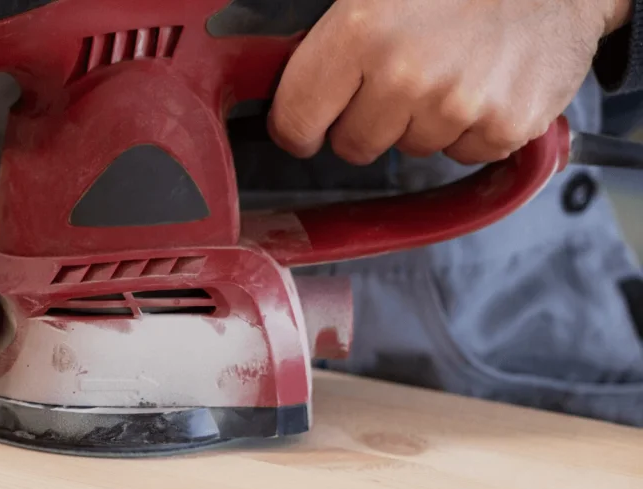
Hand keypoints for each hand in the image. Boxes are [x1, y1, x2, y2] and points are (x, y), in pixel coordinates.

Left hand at [268, 0, 631, 164]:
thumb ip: (329, 40)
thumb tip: (284, 86)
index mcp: (360, 32)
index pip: (296, 120)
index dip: (298, 126)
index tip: (307, 124)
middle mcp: (405, 75)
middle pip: (353, 145)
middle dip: (366, 120)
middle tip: (398, 76)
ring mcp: (458, 105)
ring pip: (410, 149)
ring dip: (422, 120)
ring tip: (451, 67)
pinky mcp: (506, 126)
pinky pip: (463, 154)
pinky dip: (470, 128)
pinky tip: (483, 83)